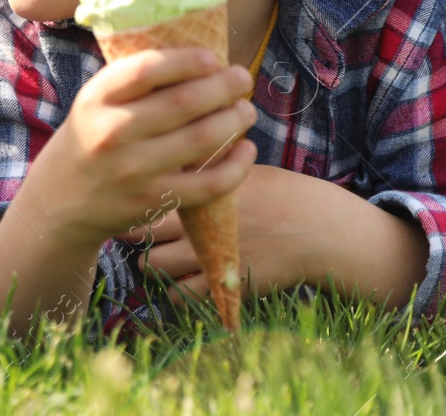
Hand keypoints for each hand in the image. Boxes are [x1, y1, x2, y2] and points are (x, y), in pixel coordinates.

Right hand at [16, 48, 257, 250]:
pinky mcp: (153, 201)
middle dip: (224, 86)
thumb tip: (198, 60)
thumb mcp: (94, 105)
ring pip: (202, 138)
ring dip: (235, 120)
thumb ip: (133, 85)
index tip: (212, 58)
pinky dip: (237, 165)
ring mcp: (133, 170)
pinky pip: (209, 183)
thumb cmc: (89, 140)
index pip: (147, 69)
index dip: (187, 60)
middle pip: (184, 101)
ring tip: (246, 110)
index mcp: (96, 99)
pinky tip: (246, 150)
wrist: (60, 201)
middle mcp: (112, 132)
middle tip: (241, 78)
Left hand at [124, 164, 353, 304]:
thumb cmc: (283, 194)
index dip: (132, 195)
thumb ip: (209, 166)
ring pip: (154, 265)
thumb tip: (177, 150)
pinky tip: (179, 281)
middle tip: (128, 229)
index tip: (123, 195)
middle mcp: (202, 223)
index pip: (152, 192)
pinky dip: (174, 290)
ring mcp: (212, 255)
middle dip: (131, 231)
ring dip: (149, 263)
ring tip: (154, 257)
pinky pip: (182, 294)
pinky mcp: (226, 283)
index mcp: (204, 190)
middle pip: (143, 230)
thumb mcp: (244, 171)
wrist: (321, 231)